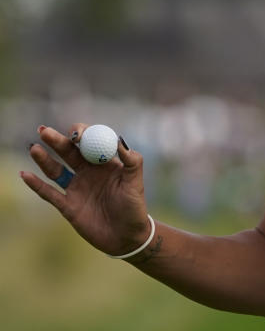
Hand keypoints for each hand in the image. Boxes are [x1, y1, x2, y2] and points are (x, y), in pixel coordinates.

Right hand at [21, 123, 152, 257]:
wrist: (127, 237)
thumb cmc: (135, 207)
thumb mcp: (136, 182)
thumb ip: (132, 161)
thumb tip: (120, 140)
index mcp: (105, 163)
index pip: (90, 143)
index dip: (82, 135)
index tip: (77, 134)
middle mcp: (88, 173)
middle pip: (69, 153)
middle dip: (57, 141)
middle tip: (44, 130)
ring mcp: (76, 188)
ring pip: (56, 170)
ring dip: (44, 159)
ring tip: (34, 147)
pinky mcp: (68, 206)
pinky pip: (49, 193)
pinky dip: (36, 185)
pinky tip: (25, 174)